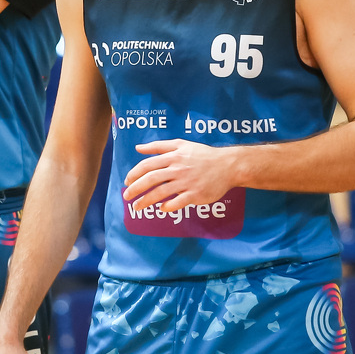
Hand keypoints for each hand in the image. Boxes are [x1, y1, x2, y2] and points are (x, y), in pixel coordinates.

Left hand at [122, 139, 239, 210]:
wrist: (227, 165)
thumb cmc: (202, 154)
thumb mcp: (181, 144)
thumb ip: (158, 146)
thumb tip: (138, 148)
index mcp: (173, 156)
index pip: (148, 165)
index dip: (134, 174)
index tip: (127, 182)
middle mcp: (178, 169)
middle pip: (151, 179)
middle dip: (135, 189)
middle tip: (126, 196)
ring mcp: (186, 182)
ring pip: (161, 192)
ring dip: (146, 200)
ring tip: (137, 207)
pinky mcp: (195, 194)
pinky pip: (178, 202)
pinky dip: (168, 207)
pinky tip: (161, 209)